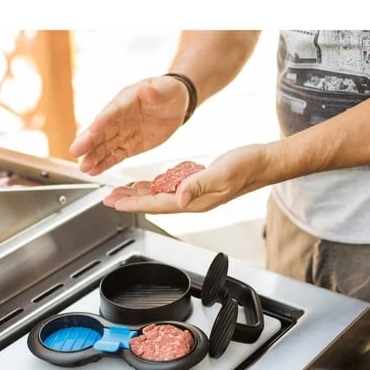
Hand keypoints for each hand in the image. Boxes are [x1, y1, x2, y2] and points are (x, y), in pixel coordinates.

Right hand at [69, 75, 188, 174]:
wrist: (176, 105)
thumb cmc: (169, 92)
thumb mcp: (166, 88)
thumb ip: (155, 90)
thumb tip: (146, 89)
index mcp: (126, 101)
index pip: (112, 112)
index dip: (102, 121)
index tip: (92, 130)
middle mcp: (119, 117)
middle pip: (101, 131)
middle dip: (88, 142)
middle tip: (75, 151)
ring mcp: (123, 133)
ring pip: (105, 146)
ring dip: (93, 157)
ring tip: (83, 167)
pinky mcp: (129, 146)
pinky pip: (115, 156)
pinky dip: (104, 164)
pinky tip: (93, 171)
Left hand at [103, 144, 268, 212]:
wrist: (263, 164)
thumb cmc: (246, 167)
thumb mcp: (222, 173)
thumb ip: (199, 185)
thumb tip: (179, 197)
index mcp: (194, 201)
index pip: (157, 205)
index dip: (134, 204)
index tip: (115, 204)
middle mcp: (191, 200)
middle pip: (153, 204)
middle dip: (129, 202)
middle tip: (107, 199)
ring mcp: (193, 194)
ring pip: (158, 197)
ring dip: (137, 196)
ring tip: (119, 194)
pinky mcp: (196, 185)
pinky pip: (168, 189)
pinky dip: (153, 187)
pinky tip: (145, 185)